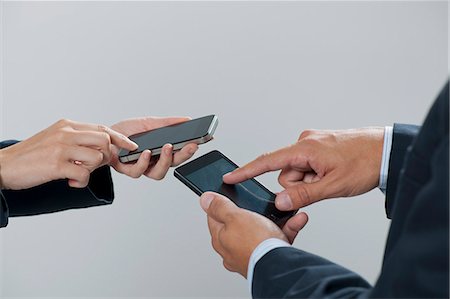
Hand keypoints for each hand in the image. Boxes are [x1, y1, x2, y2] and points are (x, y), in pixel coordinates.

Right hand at [0, 119, 136, 189]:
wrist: (5, 166)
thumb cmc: (33, 155)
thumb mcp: (56, 138)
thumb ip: (77, 139)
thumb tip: (102, 147)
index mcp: (67, 125)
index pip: (102, 128)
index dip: (119, 138)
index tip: (131, 146)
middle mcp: (66, 133)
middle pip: (104, 141)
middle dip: (104, 156)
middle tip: (91, 166)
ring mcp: (61, 148)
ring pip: (97, 157)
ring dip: (92, 170)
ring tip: (77, 173)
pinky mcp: (56, 164)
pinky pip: (84, 173)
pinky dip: (82, 181)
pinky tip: (72, 182)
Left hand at [110, 116, 198, 179]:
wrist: (103, 135)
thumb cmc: (125, 131)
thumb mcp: (149, 123)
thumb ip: (168, 123)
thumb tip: (187, 119)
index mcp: (161, 152)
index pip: (181, 152)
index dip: (193, 148)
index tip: (204, 140)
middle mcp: (154, 162)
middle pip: (174, 164)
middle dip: (184, 155)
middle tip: (191, 145)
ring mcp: (142, 167)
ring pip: (158, 173)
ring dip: (165, 160)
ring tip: (167, 147)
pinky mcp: (127, 169)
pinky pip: (138, 171)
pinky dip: (143, 162)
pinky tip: (146, 152)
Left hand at [200, 192, 307, 276]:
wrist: (279, 266)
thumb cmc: (254, 244)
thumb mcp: (235, 216)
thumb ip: (220, 207)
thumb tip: (205, 200)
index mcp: (221, 239)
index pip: (215, 216)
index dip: (222, 203)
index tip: (231, 195)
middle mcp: (234, 249)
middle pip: (241, 222)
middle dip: (254, 210)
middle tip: (261, 203)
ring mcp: (251, 253)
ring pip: (263, 229)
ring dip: (275, 217)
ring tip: (282, 209)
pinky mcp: (269, 256)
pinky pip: (280, 237)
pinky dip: (288, 227)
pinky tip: (296, 219)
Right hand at [223, 127, 384, 210]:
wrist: (386, 150)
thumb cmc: (365, 162)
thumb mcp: (333, 185)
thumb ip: (304, 195)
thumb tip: (280, 201)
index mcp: (304, 147)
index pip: (268, 161)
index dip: (246, 170)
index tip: (230, 176)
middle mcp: (305, 142)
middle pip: (285, 173)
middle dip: (299, 185)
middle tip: (322, 186)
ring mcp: (313, 144)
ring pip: (297, 172)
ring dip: (309, 181)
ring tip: (331, 179)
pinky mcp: (319, 147)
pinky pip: (307, 167)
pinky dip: (315, 176)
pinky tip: (332, 174)